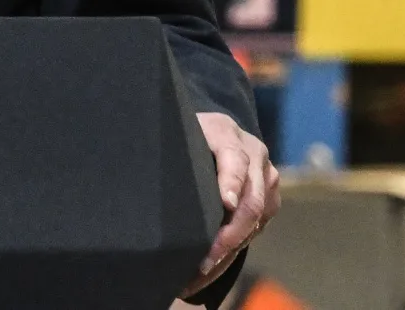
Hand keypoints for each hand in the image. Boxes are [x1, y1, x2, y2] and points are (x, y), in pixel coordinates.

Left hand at [180, 112, 278, 297]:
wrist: (212, 131)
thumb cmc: (181, 134)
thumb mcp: (174, 131)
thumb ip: (166, 145)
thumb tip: (135, 167)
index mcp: (225, 132)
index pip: (234, 158)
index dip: (231, 181)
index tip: (226, 203)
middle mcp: (253, 153)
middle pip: (251, 200)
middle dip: (229, 235)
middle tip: (203, 261)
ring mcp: (266, 177)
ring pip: (255, 221)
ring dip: (229, 251)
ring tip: (199, 274)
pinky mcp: (269, 198)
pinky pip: (256, 230)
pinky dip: (233, 252)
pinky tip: (209, 270)